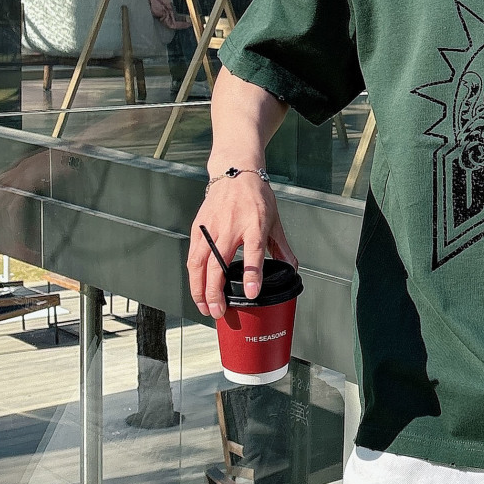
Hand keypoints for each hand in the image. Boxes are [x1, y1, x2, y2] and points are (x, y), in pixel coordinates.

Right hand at [188, 176, 296, 319]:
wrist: (235, 173)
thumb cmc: (256, 196)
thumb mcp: (275, 221)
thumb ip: (282, 247)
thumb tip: (291, 269)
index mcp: (254, 224)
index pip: (254, 253)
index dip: (253, 275)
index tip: (251, 294)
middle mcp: (231, 227)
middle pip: (218, 264)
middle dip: (215, 292)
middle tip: (218, 311)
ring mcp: (212, 227)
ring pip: (199, 263)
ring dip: (199, 288)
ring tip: (204, 307)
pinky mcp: (198, 228)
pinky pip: (193, 256)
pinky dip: (193, 276)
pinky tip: (197, 288)